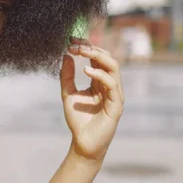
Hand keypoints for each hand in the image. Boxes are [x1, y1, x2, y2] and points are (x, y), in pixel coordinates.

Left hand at [60, 38, 124, 162]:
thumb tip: (66, 55)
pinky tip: (86, 70)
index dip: (87, 46)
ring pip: (113, 67)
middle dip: (92, 48)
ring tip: (81, 51)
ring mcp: (115, 94)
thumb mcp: (68, 94)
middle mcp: (110, 85)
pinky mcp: (117, 105)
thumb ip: (67, 76)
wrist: (82, 143)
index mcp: (100, 81)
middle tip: (75, 43)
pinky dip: (100, 74)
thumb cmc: (78, 120)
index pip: (97, 58)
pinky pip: (112, 84)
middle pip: (107, 58)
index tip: (72, 40)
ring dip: (97, 56)